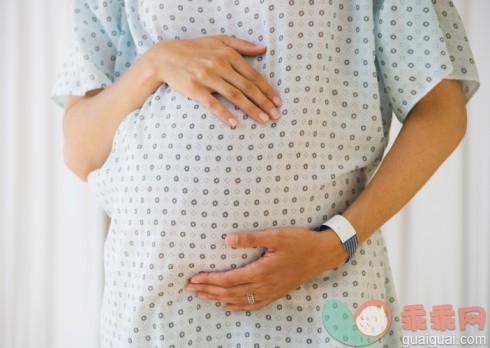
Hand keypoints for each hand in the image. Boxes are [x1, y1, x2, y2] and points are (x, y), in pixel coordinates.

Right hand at [146, 34, 281, 126]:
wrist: (165, 57)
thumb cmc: (194, 49)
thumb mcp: (218, 40)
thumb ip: (241, 45)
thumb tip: (263, 48)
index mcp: (227, 54)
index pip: (252, 74)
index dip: (267, 89)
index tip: (277, 101)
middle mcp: (219, 64)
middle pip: (247, 86)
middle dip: (263, 102)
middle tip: (275, 115)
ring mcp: (206, 77)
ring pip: (234, 95)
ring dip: (251, 109)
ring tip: (263, 120)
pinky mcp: (194, 89)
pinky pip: (212, 104)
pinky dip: (224, 114)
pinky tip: (235, 123)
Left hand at [186, 227, 347, 310]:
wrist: (323, 254)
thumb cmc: (300, 242)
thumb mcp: (276, 235)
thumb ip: (251, 239)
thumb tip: (227, 239)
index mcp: (261, 271)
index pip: (229, 280)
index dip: (210, 280)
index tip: (194, 278)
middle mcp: (264, 286)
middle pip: (230, 292)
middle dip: (208, 290)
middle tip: (190, 288)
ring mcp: (271, 292)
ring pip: (239, 300)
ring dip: (219, 299)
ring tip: (203, 296)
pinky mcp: (277, 293)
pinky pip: (255, 305)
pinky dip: (239, 307)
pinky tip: (229, 307)